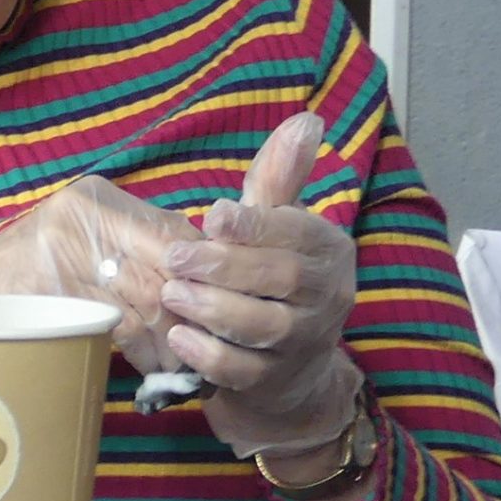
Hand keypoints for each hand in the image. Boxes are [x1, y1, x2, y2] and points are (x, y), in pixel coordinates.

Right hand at [0, 174, 198, 371]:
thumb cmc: (15, 283)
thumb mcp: (74, 251)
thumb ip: (128, 254)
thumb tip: (203, 287)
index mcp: (94, 200)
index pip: (175, 233)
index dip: (206, 276)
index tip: (219, 313)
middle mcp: (83, 214)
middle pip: (168, 264)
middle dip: (196, 311)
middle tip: (213, 347)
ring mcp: (66, 247)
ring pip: (150, 296)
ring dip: (175, 338)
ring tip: (188, 367)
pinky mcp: (54, 285)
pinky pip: (121, 321)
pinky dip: (146, 351)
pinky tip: (153, 369)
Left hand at [155, 114, 361, 458]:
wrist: (289, 365)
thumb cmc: (272, 277)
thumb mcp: (278, 225)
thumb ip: (280, 178)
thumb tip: (304, 120)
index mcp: (327, 251)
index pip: (298, 233)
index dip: (256, 225)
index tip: (213, 216)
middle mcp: (327, 296)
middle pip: (281, 278)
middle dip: (224, 266)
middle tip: (177, 259)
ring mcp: (304, 342)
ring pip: (264, 326)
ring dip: (214, 309)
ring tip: (173, 294)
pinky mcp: (274, 380)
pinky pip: (245, 370)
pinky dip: (210, 356)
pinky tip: (179, 339)